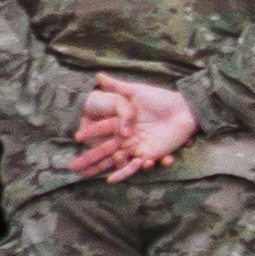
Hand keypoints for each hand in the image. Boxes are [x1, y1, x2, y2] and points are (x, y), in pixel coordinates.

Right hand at [74, 75, 197, 182]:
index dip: (87, 135)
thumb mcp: (135, 91)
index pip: (99, 132)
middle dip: (88, 159)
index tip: (74, 138)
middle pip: (104, 151)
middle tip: (71, 168)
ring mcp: (138, 147)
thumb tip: (97, 76)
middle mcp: (127, 138)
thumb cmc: (160, 99)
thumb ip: (117, 86)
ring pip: (116, 161)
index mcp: (121, 124)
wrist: (183, 109)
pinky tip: (112, 179)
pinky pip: (136, 165)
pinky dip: (125, 171)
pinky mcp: (151, 154)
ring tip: (86, 175)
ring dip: (102, 168)